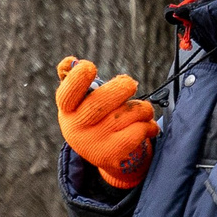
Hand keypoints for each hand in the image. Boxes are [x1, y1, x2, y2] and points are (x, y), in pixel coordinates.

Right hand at [56, 57, 157, 188]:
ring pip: (129, 112)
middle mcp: (75, 127)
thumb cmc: (95, 118)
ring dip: (143, 108)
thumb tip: (69, 61)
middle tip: (130, 85)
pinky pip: (139, 129)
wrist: (104, 155)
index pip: (67, 93)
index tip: (90, 67)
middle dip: (123, 87)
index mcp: (67, 110)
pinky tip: (147, 128)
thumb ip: (75, 81)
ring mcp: (92, 142)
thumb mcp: (81, 102)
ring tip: (142, 112)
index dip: (78, 78)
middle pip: (103, 100)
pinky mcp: (111, 154)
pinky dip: (149, 125)